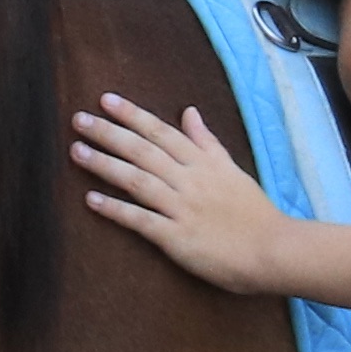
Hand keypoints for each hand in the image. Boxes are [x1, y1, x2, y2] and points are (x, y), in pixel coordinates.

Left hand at [72, 93, 304, 295]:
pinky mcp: (177, 238)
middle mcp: (190, 180)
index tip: (106, 100)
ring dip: (105, 165)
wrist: (274, 251)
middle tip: (79, 119)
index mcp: (204, 163)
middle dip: (109, 133)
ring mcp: (183, 208)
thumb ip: (207, 142)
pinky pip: (141, 220)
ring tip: (76, 151)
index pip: (162, 132)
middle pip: (143, 151)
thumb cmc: (255, 214)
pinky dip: (116, 209)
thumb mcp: (233, 170)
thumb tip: (190, 112)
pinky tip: (91, 200)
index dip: (132, 115)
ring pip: (137, 180)